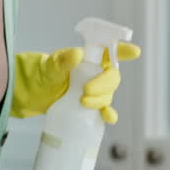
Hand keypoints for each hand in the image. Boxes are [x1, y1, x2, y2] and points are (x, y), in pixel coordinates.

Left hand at [11, 42, 140, 122]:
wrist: (35, 94)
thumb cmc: (45, 73)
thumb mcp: (51, 66)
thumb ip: (62, 60)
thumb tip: (77, 55)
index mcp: (90, 58)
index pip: (110, 51)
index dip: (123, 51)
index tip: (134, 52)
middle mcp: (96, 73)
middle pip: (112, 77)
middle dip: (104, 84)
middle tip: (86, 90)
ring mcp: (95, 90)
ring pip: (108, 95)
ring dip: (100, 99)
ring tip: (82, 101)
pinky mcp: (91, 106)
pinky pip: (105, 110)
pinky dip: (108, 114)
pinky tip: (108, 117)